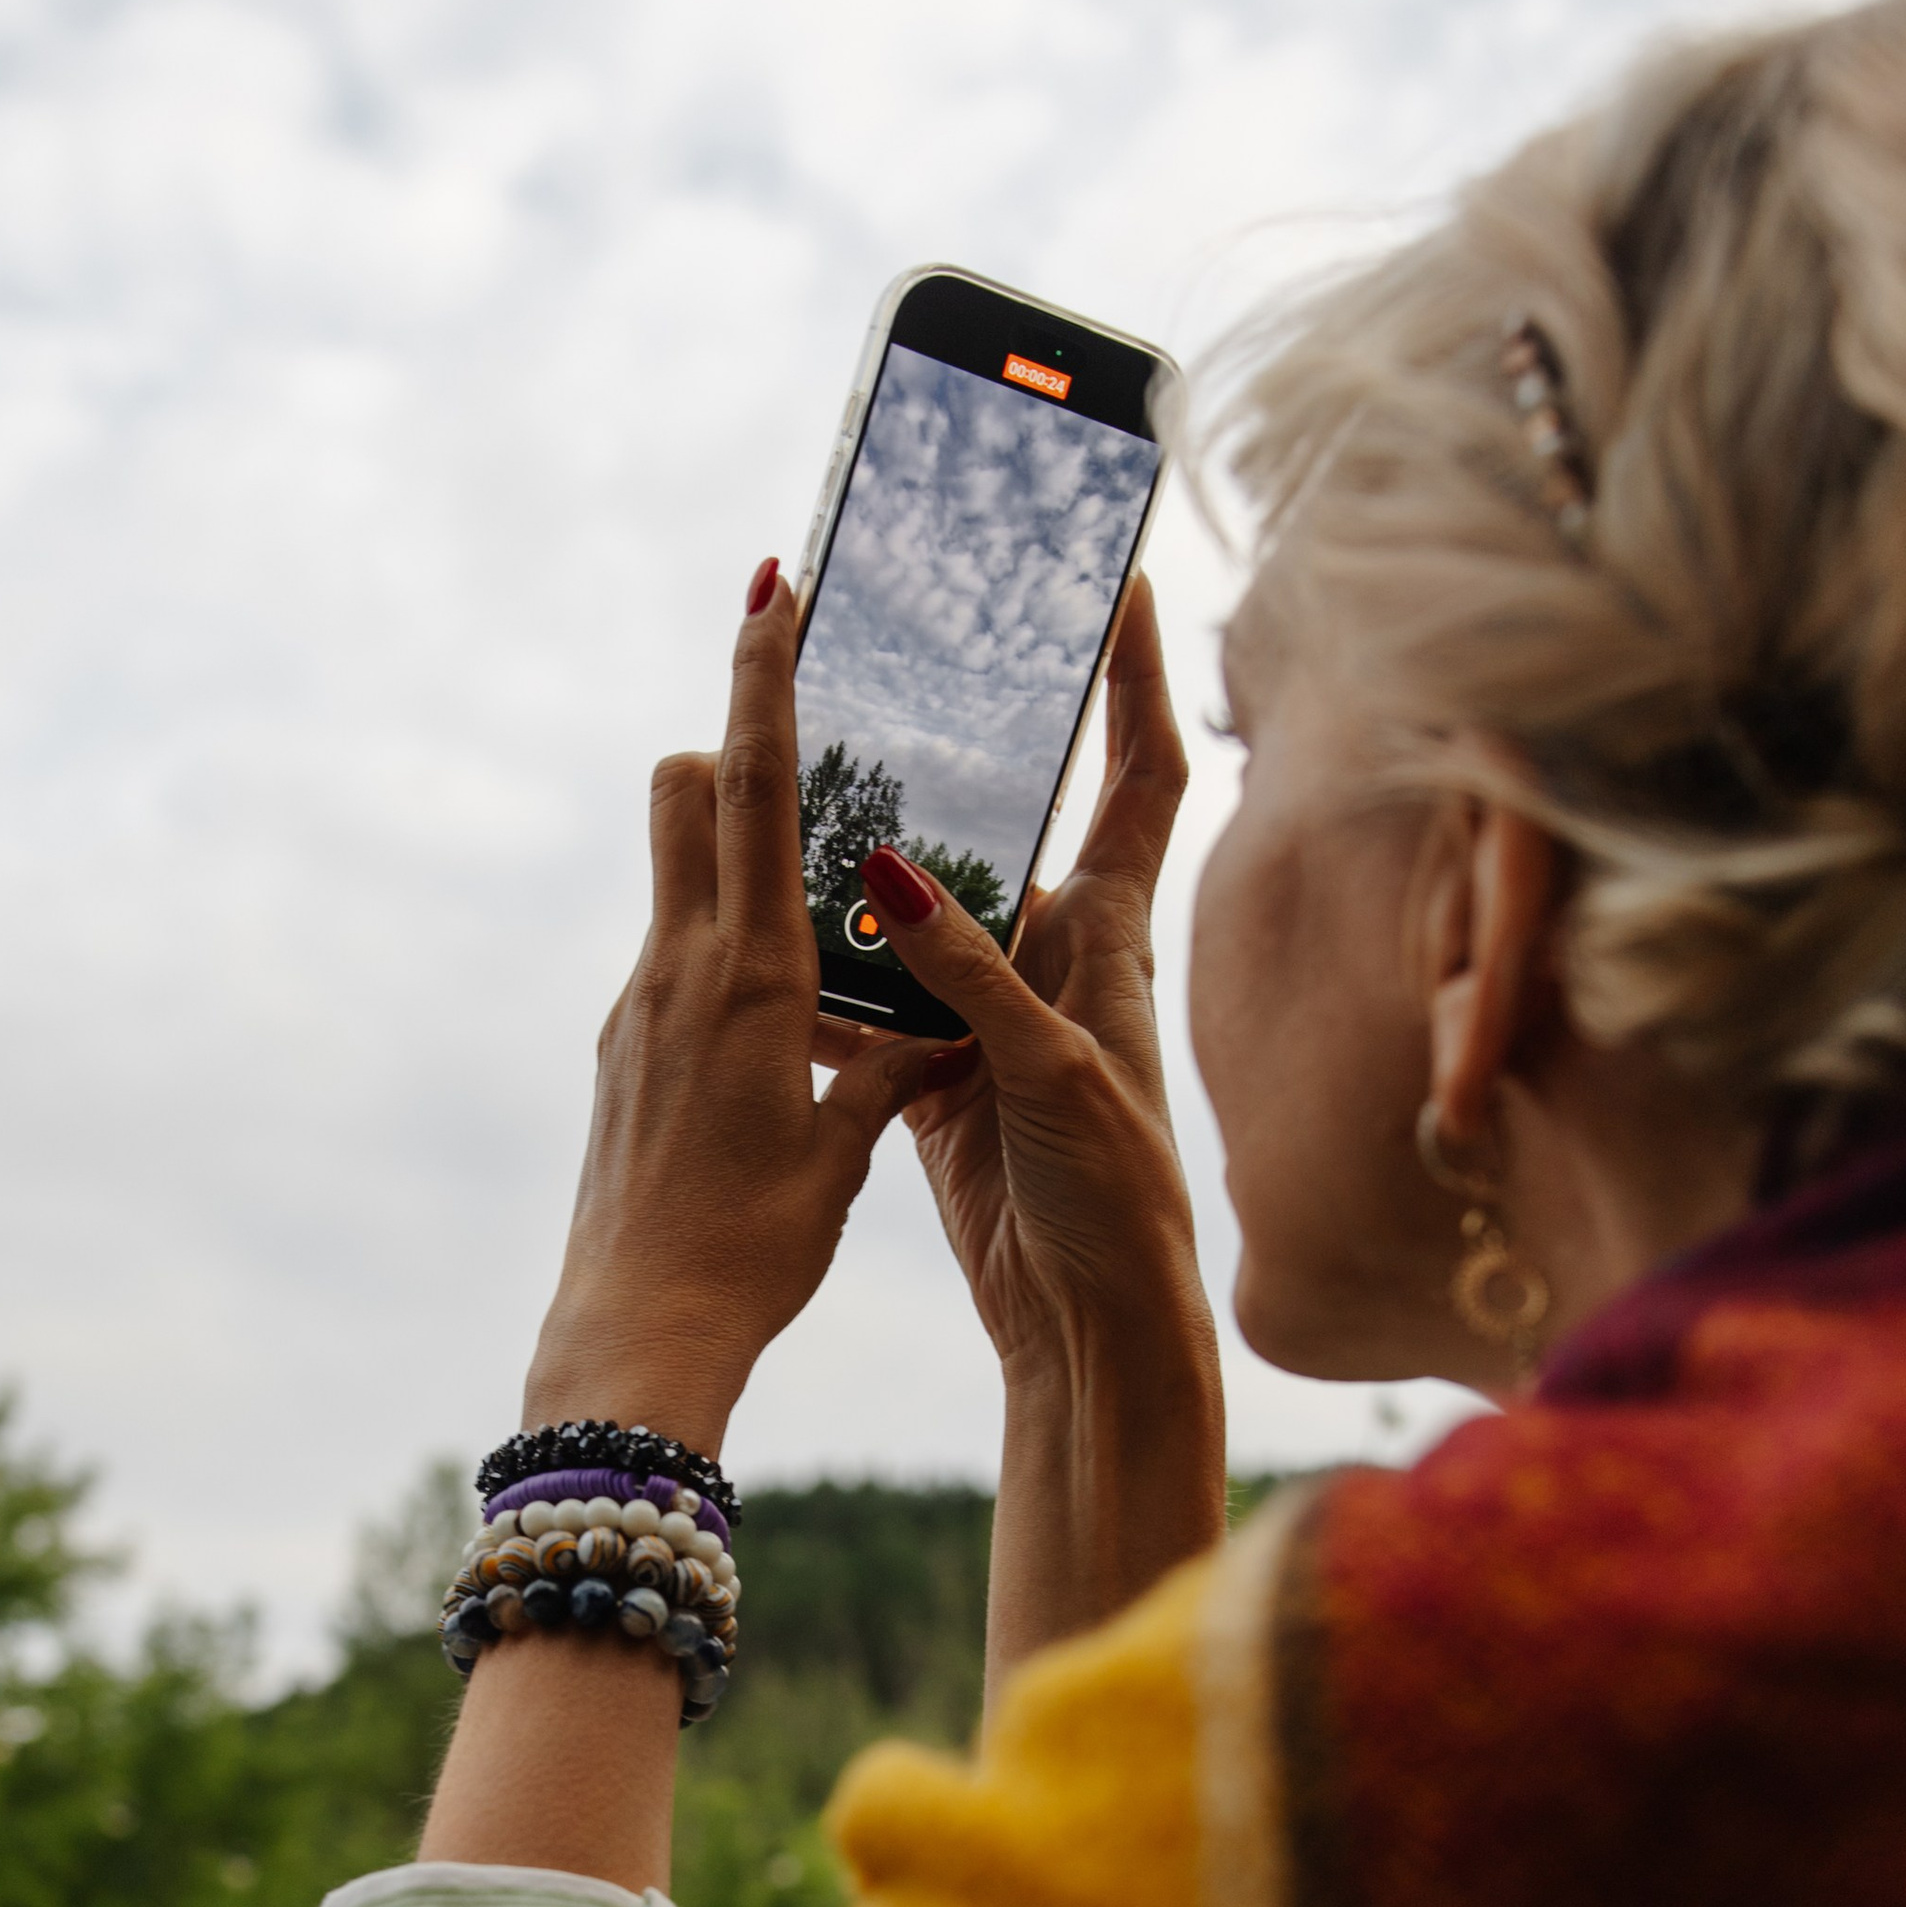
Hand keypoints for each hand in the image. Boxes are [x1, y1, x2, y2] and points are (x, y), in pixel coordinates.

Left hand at [523, 561, 935, 1449]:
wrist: (637, 1332)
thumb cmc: (753, 1251)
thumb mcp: (842, 1155)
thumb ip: (888, 1071)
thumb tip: (940, 1030)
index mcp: (752, 977)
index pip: (749, 790)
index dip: (761, 680)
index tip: (767, 588)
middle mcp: (681, 971)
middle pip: (686, 796)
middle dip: (733, 750)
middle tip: (801, 756)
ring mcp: (640, 1009)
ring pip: (676, 878)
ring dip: (731, 863)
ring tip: (810, 927)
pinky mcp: (621, 1054)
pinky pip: (673, 963)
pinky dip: (722, 957)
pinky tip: (773, 1035)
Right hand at [842, 576, 1224, 1679]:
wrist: (1094, 1324)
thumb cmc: (1113, 1196)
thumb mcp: (1047, 1070)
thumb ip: (968, 971)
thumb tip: (889, 864)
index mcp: (1107, 935)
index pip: (1139, 771)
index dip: (1138, 676)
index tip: (1117, 582)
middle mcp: (1055, 957)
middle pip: (1011, 818)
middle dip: (964, 740)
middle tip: (900, 651)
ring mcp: (992, 1015)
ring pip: (924, 906)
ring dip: (872, 854)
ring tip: (802, 775)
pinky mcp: (939, 1079)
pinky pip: (876, 999)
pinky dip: (828, 973)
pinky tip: (766, 943)